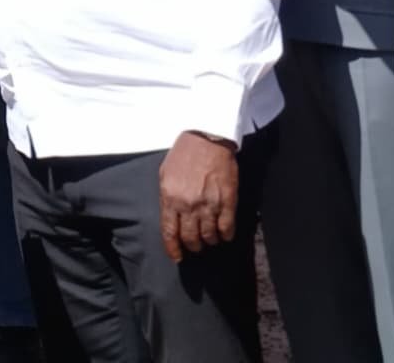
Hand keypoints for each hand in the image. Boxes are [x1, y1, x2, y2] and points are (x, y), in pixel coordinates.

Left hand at [158, 131, 239, 259]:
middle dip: (193, 246)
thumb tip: (170, 217)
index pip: (170, 232)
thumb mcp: (165, 173)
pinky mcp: (227, 201)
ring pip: (209, 236)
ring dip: (209, 241)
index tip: (177, 256)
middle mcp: (188, 205)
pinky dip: (225, 235)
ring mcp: (209, 204)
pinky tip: (224, 234)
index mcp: (170, 198)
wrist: (207, 137)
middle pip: (190, 238)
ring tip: (210, 238)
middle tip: (195, 246)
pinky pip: (227, 228)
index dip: (174, 248)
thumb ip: (167, 197)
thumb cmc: (185, 153)